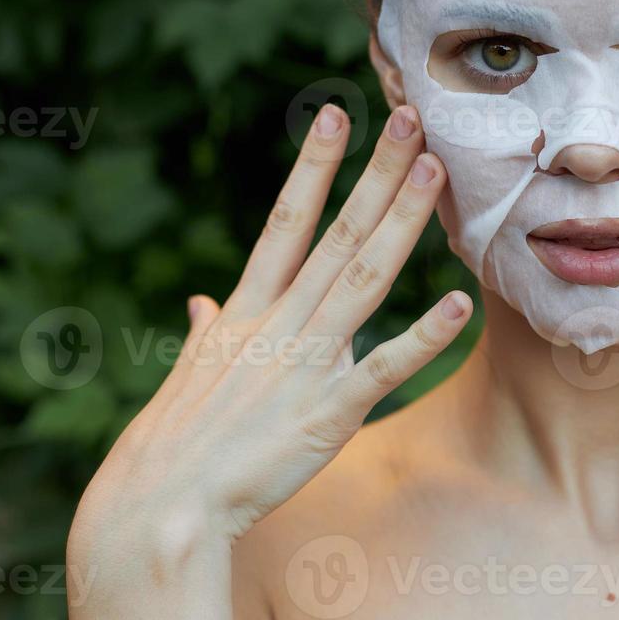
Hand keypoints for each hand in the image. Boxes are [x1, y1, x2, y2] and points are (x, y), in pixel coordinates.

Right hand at [71, 104, 469, 562]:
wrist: (160, 505)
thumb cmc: (177, 439)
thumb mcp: (192, 370)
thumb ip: (209, 330)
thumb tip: (202, 303)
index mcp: (249, 309)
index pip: (286, 220)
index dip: (314, 166)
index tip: (336, 114)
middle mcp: (280, 322)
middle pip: (338, 233)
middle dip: (376, 174)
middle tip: (410, 119)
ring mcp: (306, 363)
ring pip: (364, 278)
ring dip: (402, 222)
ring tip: (434, 172)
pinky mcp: (328, 413)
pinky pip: (384, 368)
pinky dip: (422, 337)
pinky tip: (458, 305)